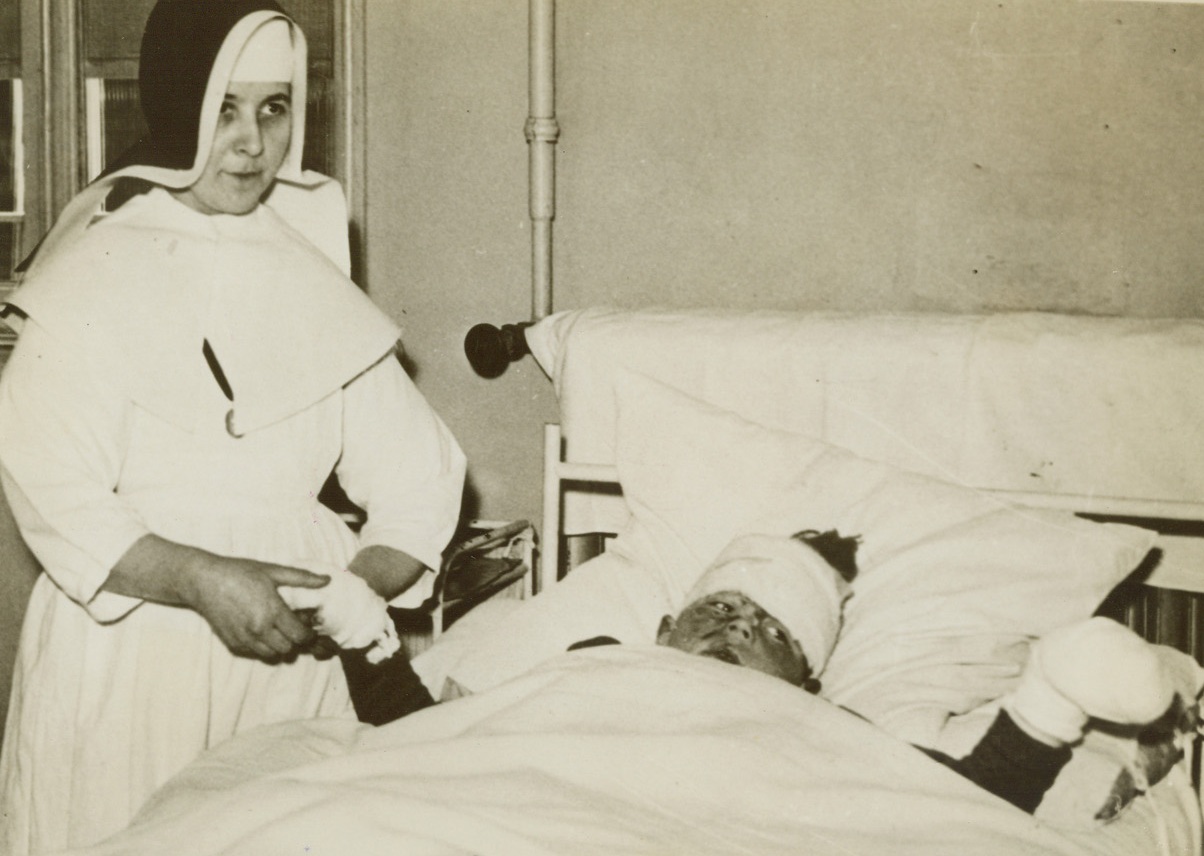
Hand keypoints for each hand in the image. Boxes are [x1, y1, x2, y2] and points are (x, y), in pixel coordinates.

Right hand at [183, 557, 329, 660]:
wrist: (204, 581)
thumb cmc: (240, 572)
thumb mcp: (272, 571)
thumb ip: (302, 578)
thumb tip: (327, 580)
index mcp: (272, 611)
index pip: (300, 635)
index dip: (308, 633)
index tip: (308, 626)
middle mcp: (259, 629)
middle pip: (289, 649)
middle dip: (295, 641)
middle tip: (293, 627)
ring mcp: (245, 639)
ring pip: (272, 656)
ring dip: (279, 646)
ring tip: (277, 630)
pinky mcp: (233, 644)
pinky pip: (255, 653)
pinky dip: (262, 647)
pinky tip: (261, 631)